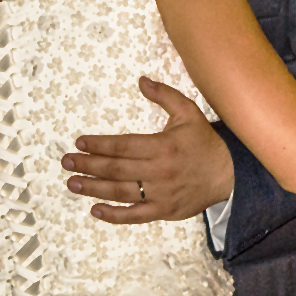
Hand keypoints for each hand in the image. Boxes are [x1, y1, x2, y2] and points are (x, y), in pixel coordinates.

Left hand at [62, 77, 234, 224]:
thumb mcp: (188, 112)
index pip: (123, 145)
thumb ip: (164, 95)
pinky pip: (134, 215)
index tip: (79, 142)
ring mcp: (160, 194)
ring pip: (120, 192)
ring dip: (93, 188)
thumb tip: (141, 80)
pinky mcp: (163, 211)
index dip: (99, 144)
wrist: (228, 174)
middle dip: (88, 165)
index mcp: (162, 146)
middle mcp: (158, 171)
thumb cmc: (203, 142)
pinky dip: (114, 214)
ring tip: (73, 184)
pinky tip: (95, 210)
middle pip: (116, 169)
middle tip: (66, 163)